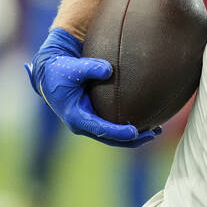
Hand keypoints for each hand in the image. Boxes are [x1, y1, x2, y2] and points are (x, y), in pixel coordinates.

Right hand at [25, 27, 159, 147]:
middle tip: (153, 134)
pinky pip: (113, 126)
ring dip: (134, 136)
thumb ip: (90, 67)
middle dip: (132, 139)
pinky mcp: (94, 116)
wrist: (50, 73)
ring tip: (156, 131)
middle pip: (111, 138)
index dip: (118, 132)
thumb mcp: (72, 68)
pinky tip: (148, 121)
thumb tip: (109, 69)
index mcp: (76, 117)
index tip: (134, 131)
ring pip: (114, 136)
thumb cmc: (60, 70)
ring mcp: (89, 122)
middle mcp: (83, 124)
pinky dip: (128, 126)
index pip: (100, 129)